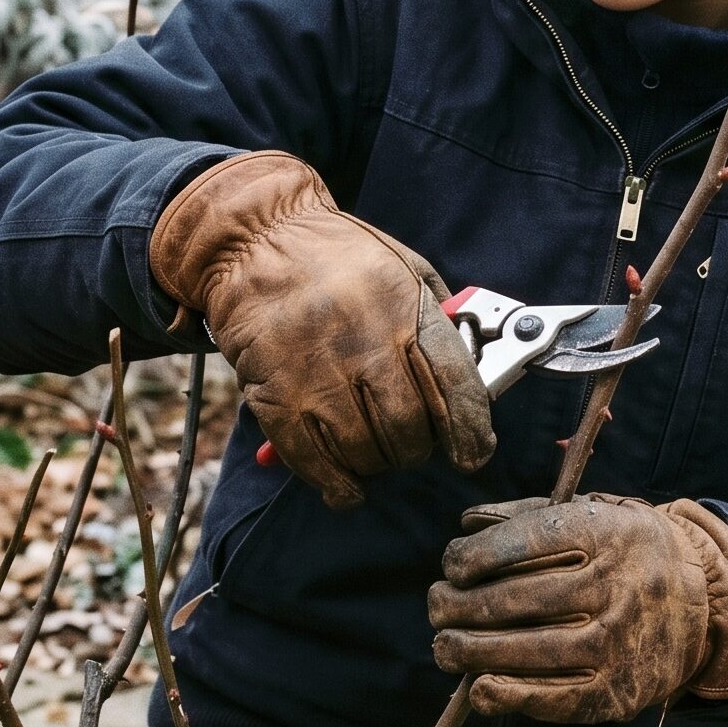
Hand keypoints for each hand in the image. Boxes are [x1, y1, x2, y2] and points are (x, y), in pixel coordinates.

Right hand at [150, 150, 495, 509]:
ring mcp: (316, 371)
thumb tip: (468, 383)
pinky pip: (311, 459)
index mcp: (404, 307)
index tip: (473, 454)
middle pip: (408, 429)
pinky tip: (346, 486)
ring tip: (374, 451)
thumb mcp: (404, 268)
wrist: (255, 240)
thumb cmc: (338, 257)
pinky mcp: (275, 394)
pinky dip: (335, 484)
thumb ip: (436, 323)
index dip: (469, 431)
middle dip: (416, 449)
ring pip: (363, 451)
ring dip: (376, 464)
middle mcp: (363, 341)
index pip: (454, 385)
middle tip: (410, 442)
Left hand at [428, 494, 727, 722]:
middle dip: (460, 606)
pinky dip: (508, 696)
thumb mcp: (591, 515)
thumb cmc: (626, 549)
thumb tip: (466, 527)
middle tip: (437, 607)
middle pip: (515, 601)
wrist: (705, 598)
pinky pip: (553, 699)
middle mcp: (614, 587)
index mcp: (605, 533)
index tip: (453, 565)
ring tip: (444, 646)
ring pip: (526, 652)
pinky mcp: (617, 691)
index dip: (474, 558)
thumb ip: (527, 517)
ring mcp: (617, 643)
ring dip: (470, 652)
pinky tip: (479, 688)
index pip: (523, 544)